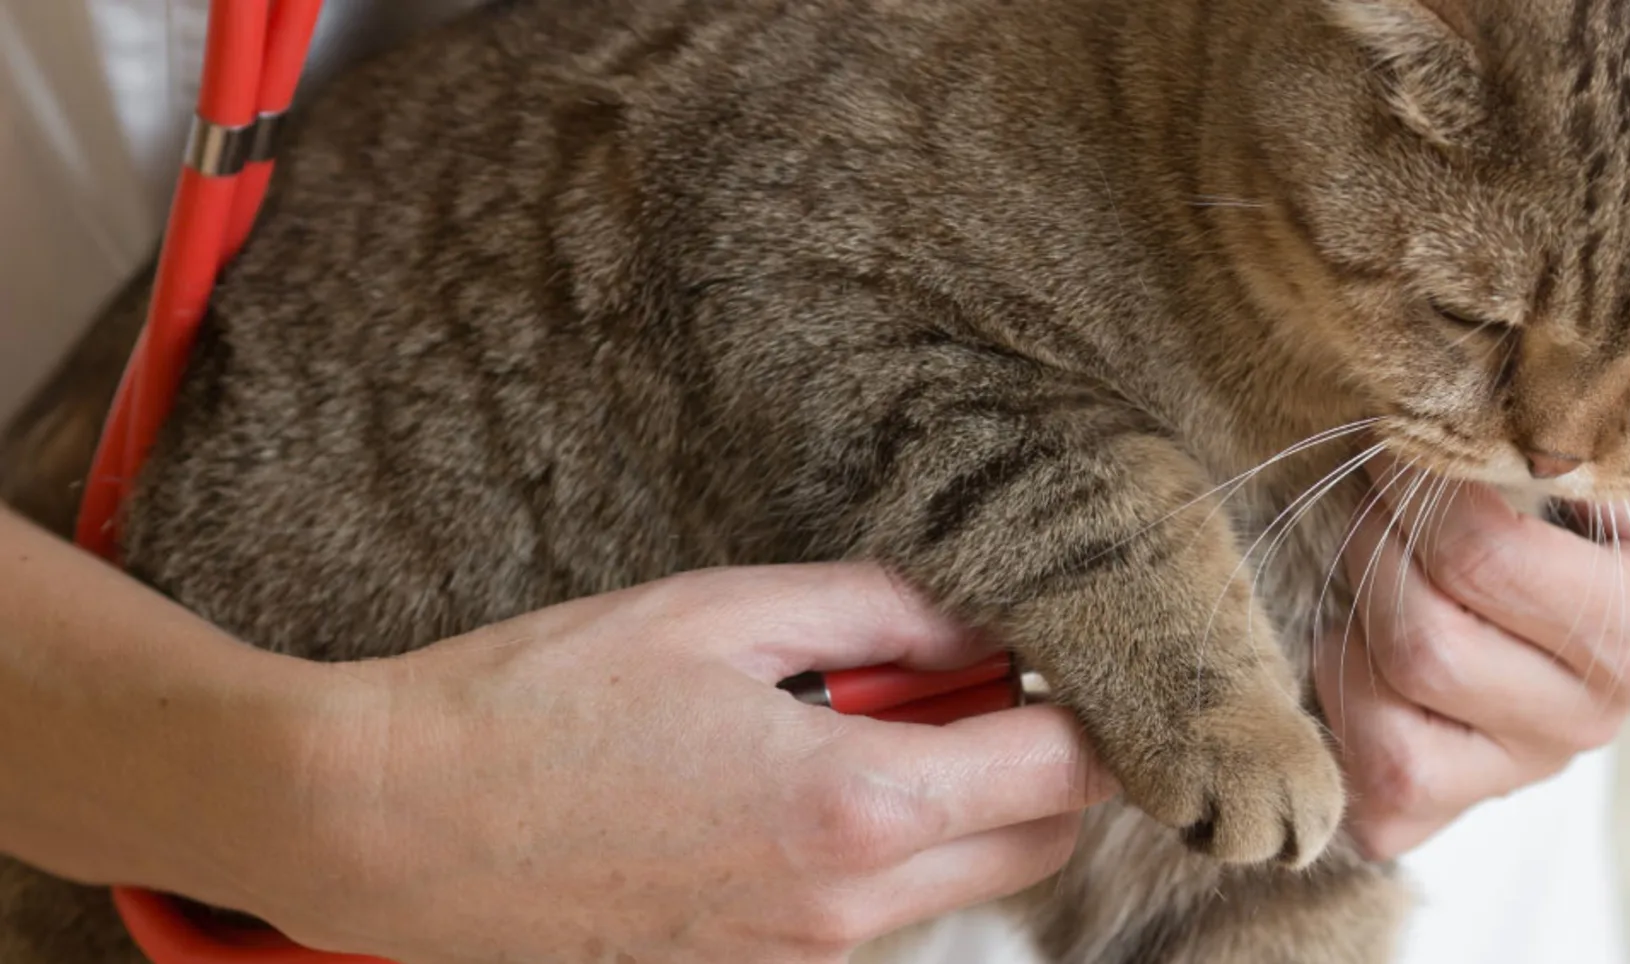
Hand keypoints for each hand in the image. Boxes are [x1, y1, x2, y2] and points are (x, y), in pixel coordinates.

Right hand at [257, 564, 1114, 963]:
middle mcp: (849, 905)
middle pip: (1039, 841)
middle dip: (1047, 756)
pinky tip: (801, 771)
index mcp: (857, 805)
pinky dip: (891, 843)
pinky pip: (879, 910)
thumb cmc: (542, 700)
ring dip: (965, 800)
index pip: (1061, 769)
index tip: (1075, 648)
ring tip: (866, 708)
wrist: (389, 825)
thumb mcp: (723, 613)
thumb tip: (986, 612)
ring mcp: (802, 956)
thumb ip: (881, 610)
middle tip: (972, 665)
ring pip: (963, 880)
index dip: (1096, 704)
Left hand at [1319, 396, 1629, 860]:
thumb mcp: (1621, 402)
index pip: (1478, 558)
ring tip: (1372, 561)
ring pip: (1387, 739)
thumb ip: (1560, 399)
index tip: (1411, 429)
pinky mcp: (1476, 789)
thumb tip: (1453, 381)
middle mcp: (1599, 709)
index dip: (1412, 480)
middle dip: (1373, 547)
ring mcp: (1534, 760)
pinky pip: (1382, 810)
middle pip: (1422, 650)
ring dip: (1350, 639)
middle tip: (1378, 484)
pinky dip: (1346, 729)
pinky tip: (1357, 646)